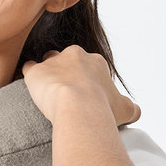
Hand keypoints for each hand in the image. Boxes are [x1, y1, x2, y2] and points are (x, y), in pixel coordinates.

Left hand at [21, 46, 139, 126]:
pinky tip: (33, 88)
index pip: (89, 66)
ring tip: (48, 92)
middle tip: (67, 96)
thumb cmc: (103, 109)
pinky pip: (29, 68)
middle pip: (68, 60)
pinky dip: (30, 77)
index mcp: (96, 62)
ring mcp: (54, 61)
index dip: (86, 81)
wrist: (78, 108)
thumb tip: (135, 111)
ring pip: (48, 61)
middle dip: (67, 74)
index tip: (84, 96)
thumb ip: (132, 108)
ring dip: (48, 74)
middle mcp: (75, 55)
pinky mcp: (36, 71)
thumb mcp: (126, 109)